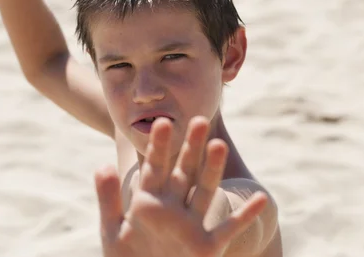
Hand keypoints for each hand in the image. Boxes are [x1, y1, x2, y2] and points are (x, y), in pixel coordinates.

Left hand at [94, 117, 267, 256]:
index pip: (155, 168)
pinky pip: (229, 229)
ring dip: (212, 170)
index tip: (162, 122)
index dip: (159, 146)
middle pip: (184, 173)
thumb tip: (102, 165)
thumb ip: (108, 198)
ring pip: (204, 192)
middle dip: (191, 148)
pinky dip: (245, 216)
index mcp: (149, 203)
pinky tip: (261, 198)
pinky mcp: (206, 248)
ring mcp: (191, 227)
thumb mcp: (112, 231)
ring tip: (218, 146)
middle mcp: (173, 210)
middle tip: (199, 120)